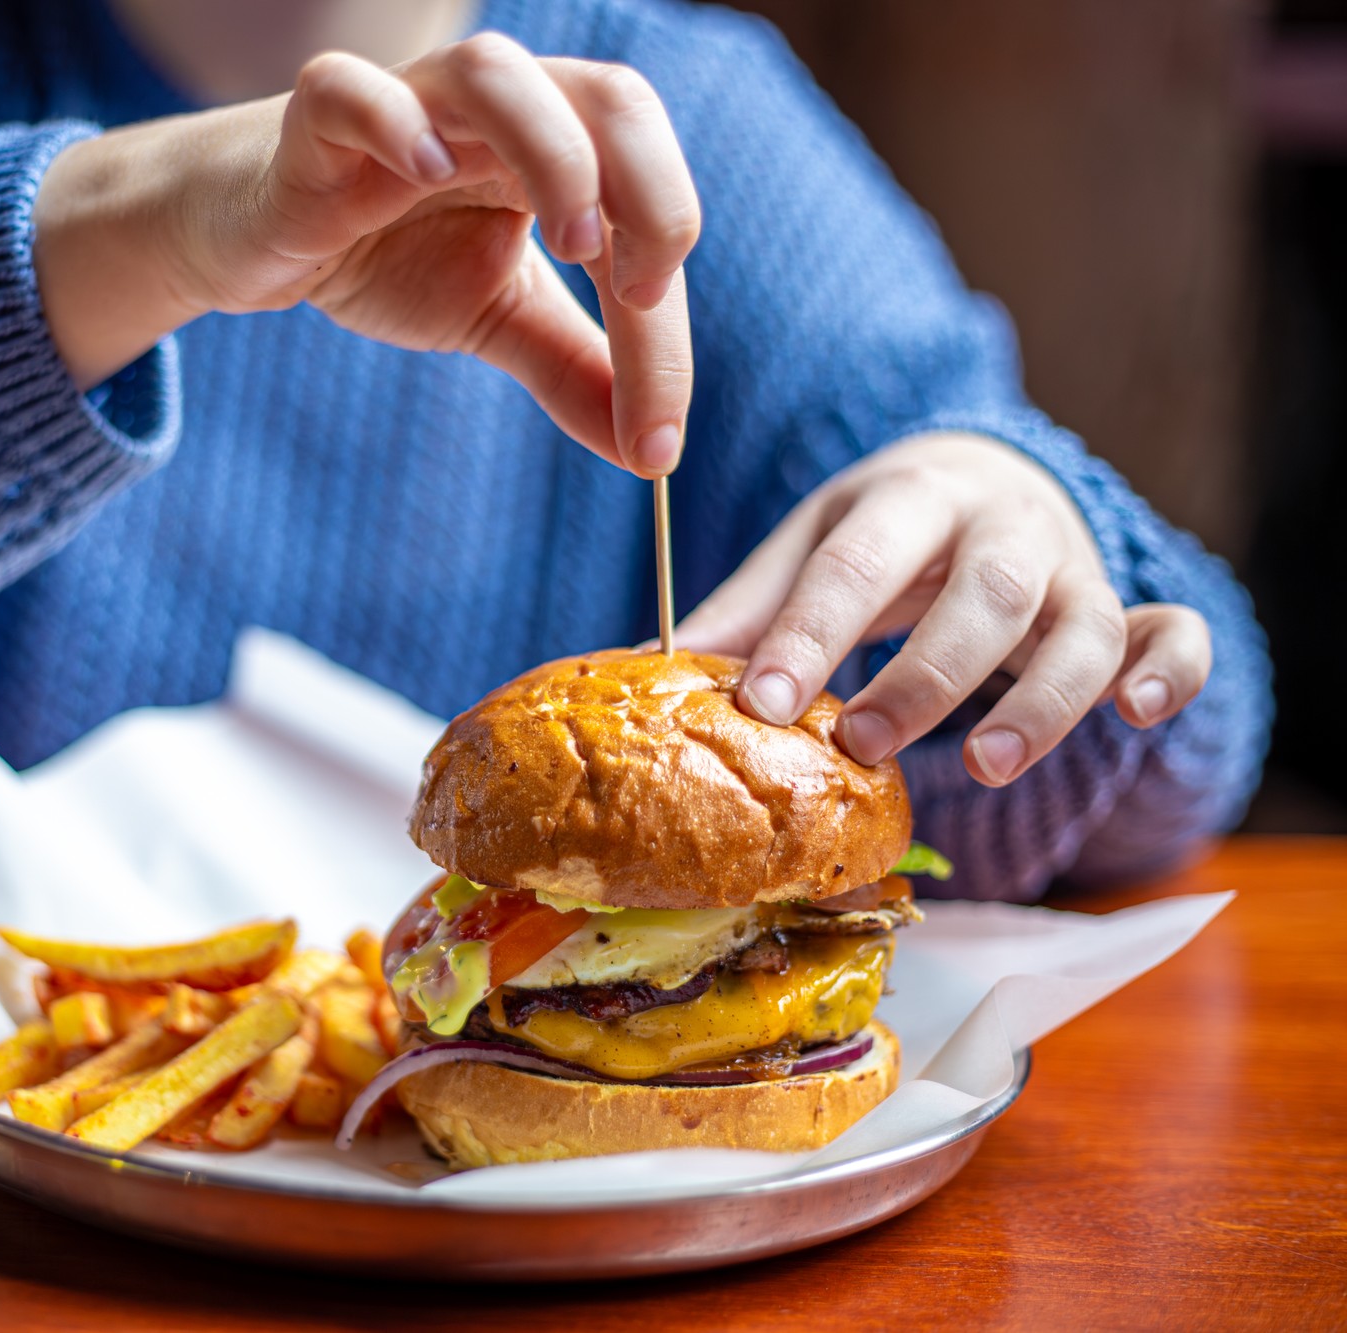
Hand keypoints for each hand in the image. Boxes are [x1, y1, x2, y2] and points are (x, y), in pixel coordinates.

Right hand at [34, 34, 699, 476]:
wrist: (254, 240)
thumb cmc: (384, 252)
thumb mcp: (494, 315)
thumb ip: (574, 368)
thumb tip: (652, 454)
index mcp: (556, 147)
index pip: (640, 206)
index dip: (664, 322)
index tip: (658, 432)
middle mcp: (498, 109)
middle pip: (608, 98)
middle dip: (653, 192)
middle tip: (641, 295)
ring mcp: (408, 102)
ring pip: (498, 74)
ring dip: (556, 151)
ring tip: (572, 241)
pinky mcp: (317, 120)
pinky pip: (354, 91)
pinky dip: (398, 126)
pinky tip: (425, 176)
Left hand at [670, 433, 1211, 785]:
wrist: (985, 481)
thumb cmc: (881, 534)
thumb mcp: (811, 548)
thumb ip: (747, 611)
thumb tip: (644, 673)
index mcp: (906, 498)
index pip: (857, 564)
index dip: (812, 633)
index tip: (764, 704)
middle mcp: (1001, 526)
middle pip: (980, 596)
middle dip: (922, 676)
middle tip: (860, 745)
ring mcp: (1074, 569)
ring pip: (1078, 629)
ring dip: (1036, 700)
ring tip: (981, 765)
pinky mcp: (1125, 611)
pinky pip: (1172, 635)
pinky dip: (1168, 671)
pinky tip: (1135, 715)